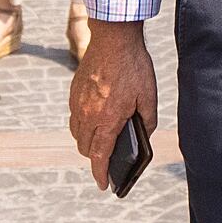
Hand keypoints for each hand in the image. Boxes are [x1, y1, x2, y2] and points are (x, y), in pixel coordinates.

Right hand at [69, 20, 158, 190]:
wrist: (114, 37)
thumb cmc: (134, 66)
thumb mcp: (148, 97)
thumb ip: (147, 122)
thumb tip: (145, 136)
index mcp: (107, 119)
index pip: (99, 156)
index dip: (101, 174)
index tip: (103, 185)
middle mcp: (88, 114)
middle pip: (85, 148)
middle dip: (95, 159)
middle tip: (108, 160)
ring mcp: (78, 102)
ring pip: (77, 134)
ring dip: (87, 142)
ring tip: (102, 140)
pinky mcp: (74, 91)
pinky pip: (74, 116)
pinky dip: (82, 124)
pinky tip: (95, 118)